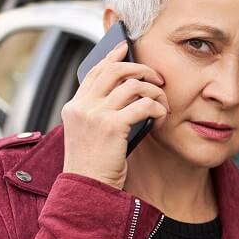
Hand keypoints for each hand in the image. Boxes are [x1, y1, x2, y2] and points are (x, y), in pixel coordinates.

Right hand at [61, 41, 169, 189]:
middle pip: (115, 71)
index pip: (95, 71)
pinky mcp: (112, 126)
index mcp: (74, 106)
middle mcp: (81, 106)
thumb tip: (130, 93)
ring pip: (133, 86)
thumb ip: (103, 113)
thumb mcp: (93, 135)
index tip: (127, 48)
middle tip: (158, 79)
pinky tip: (162, 117)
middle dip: (141, 70)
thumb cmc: (96, 167)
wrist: (88, 190)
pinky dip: (157, 109)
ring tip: (163, 104)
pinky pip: (143, 105)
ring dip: (154, 93)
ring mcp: (95, 115)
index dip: (113, 57)